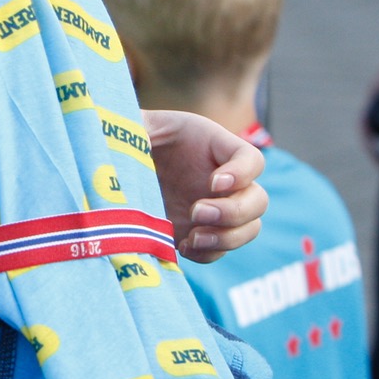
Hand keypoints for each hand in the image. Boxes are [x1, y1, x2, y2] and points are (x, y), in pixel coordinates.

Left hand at [143, 109, 266, 262]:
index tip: (213, 182)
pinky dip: (207, 254)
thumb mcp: (137, 125)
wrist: (120, 167)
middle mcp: (224, 180)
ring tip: (193, 236)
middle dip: (234, 211)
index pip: (251, 160)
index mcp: (214, 147)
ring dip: (227, 237)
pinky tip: (182, 246)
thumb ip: (140, 128)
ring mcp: (216, 209)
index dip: (242, 173)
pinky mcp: (200, 233)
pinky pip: (220, 251)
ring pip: (249, 229)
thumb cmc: (131, 136)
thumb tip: (133, 135)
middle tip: (197, 212)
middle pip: (258, 200)